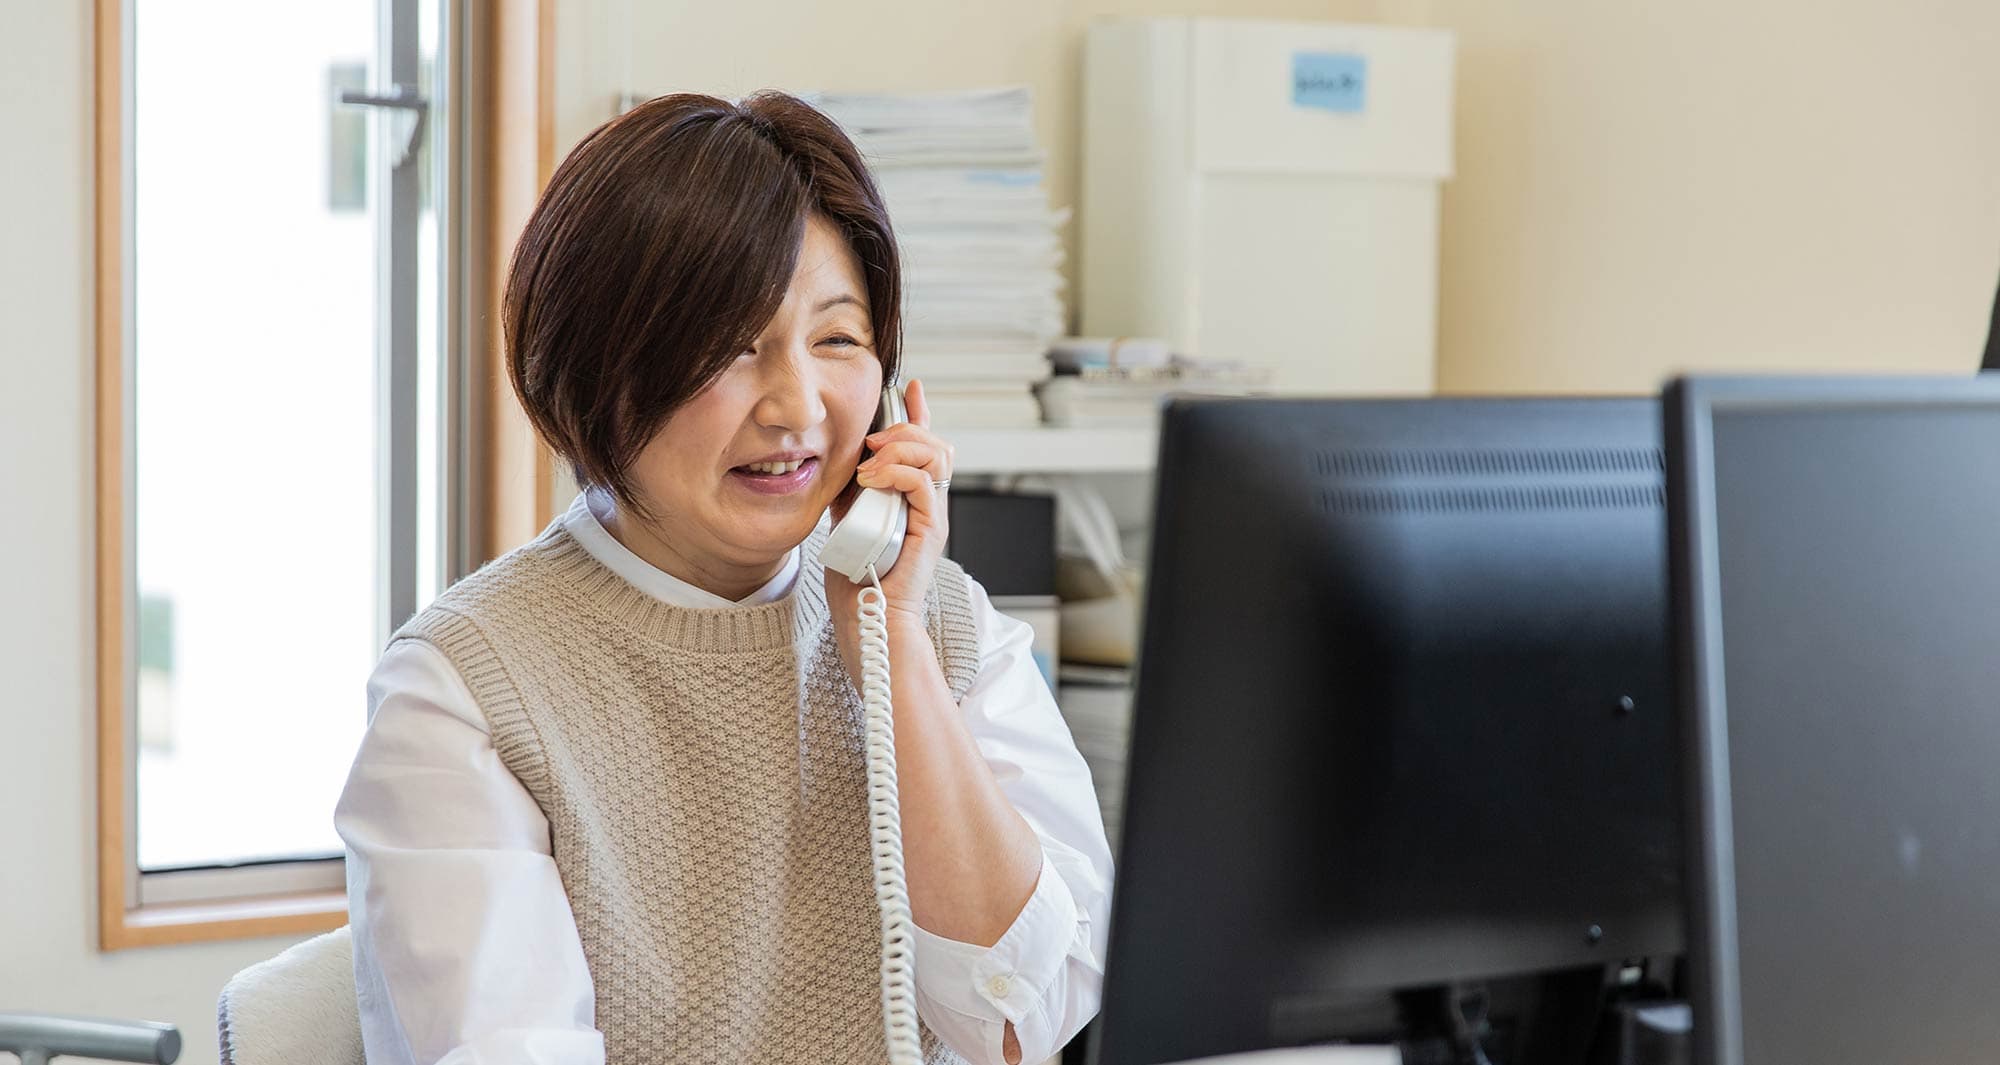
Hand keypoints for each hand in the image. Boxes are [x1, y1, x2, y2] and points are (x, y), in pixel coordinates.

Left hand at [825, 377, 953, 631]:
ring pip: (936, 455)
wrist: (868, 618)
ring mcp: (932, 515)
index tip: (909, 386)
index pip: (924, 446)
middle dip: (905, 427)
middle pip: (936, 443)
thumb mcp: (847, 519)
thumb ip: (851, 491)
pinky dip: (898, 472)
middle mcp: (928, 503)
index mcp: (911, 497)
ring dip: (901, 447)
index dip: (919, 412)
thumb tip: (841, 463)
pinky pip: (924, 483)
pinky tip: (872, 479)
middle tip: (873, 440)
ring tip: (870, 462)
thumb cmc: (859, 579)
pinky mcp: (930, 529)